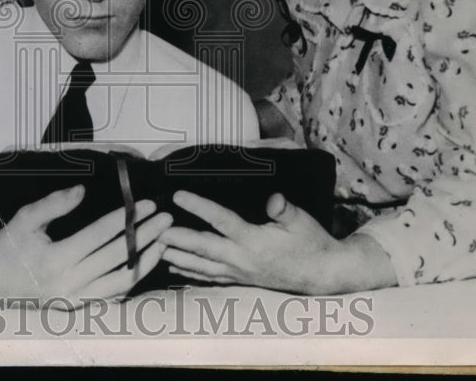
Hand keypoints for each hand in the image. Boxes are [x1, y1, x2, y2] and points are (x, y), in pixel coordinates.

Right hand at [0, 185, 172, 305]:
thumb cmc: (7, 246)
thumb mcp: (26, 219)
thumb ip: (55, 203)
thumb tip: (82, 190)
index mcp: (55, 259)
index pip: (100, 235)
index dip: (126, 218)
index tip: (147, 204)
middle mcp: (68, 284)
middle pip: (117, 258)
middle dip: (145, 235)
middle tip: (166, 218)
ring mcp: (74, 299)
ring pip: (121, 281)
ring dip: (146, 260)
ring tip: (163, 241)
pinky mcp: (78, 307)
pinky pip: (112, 294)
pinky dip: (132, 279)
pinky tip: (145, 263)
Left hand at [159, 191, 395, 294]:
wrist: (322, 273)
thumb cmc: (311, 242)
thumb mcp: (301, 220)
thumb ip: (284, 210)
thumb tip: (274, 199)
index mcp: (253, 241)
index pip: (220, 221)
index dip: (198, 207)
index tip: (178, 196)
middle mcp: (242, 259)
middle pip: (202, 248)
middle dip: (176, 239)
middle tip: (154, 229)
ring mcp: (240, 272)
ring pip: (201, 266)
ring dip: (177, 257)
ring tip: (156, 248)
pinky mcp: (241, 280)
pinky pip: (210, 278)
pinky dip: (190, 273)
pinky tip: (176, 269)